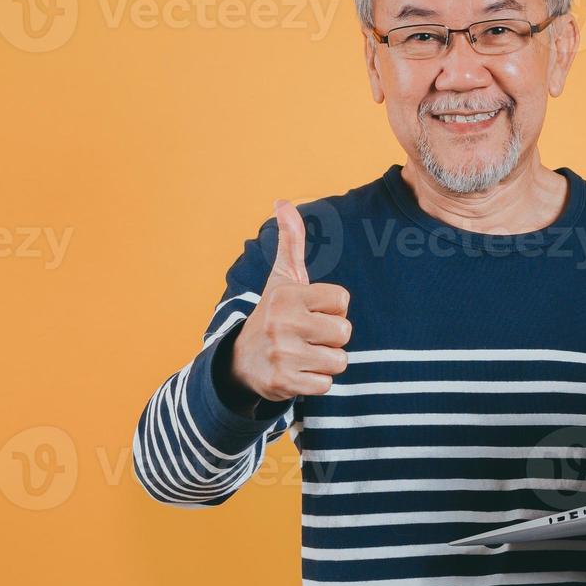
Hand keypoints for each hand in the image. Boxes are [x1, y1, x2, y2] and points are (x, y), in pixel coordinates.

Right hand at [230, 199, 352, 401]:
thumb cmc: (274, 314)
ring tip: (303, 354)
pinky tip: (298, 372)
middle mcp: (282, 323)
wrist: (241, 362)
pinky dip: (317, 382)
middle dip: (332, 336)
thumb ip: (291, 242)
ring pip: (339, 360)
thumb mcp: (282, 278)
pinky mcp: (284, 382)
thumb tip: (284, 202)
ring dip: (326, 360)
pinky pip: (327, 384)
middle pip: (344, 332)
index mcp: (287, 296)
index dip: (332, 308)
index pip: (342, 301)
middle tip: (308, 335)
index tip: (311, 311)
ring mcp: (282, 354)